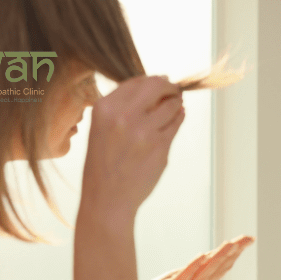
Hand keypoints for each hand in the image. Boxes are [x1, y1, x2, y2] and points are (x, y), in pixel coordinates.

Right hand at [81, 76, 184, 227]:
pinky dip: (179, 118)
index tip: (161, 83)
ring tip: (175, 107)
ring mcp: (143, 131)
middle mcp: (123, 116)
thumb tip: (154, 86)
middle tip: (174, 91)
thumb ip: (122, 107)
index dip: (152, 80)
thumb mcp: (101, 128)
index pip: (135, 81)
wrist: (107, 199)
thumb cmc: (104, 165)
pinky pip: (176, 123)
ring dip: (176, 103)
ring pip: (171, 105)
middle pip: (157, 85)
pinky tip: (178, 117)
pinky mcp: (160, 146)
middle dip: (169, 86)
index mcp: (104, 108)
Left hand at [139, 235, 254, 279]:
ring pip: (204, 274)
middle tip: (248, 238)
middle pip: (217, 270)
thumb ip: (188, 274)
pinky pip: (182, 279)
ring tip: (231, 243)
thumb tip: (204, 258)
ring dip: (218, 257)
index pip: (219, 270)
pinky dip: (193, 267)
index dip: (234, 255)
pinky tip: (203, 255)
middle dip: (233, 253)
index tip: (247, 240)